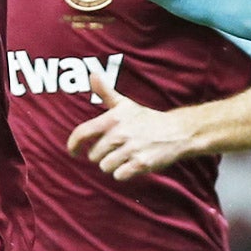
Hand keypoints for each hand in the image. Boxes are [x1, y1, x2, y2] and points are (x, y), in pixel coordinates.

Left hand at [65, 73, 190, 179]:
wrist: (176, 131)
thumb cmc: (146, 119)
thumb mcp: (125, 104)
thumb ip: (106, 91)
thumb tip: (92, 74)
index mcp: (113, 119)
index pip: (83, 132)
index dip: (73, 144)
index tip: (73, 152)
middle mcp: (120, 134)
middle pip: (94, 155)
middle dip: (101, 155)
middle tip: (114, 149)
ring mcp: (131, 149)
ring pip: (105, 167)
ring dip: (112, 165)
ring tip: (123, 156)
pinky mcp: (141, 164)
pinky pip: (119, 176)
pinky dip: (123, 173)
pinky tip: (131, 165)